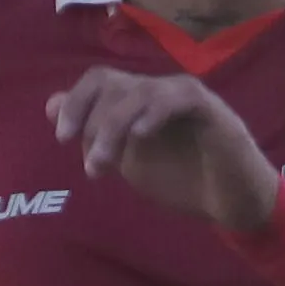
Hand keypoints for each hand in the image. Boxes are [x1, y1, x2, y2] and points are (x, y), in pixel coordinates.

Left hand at [49, 66, 273, 232]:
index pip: (99, 81)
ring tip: (105, 165)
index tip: (63, 138)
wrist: (233, 204)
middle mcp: (160, 91)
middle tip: (94, 167)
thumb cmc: (185, 181)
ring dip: (113, 128)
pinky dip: (153, 113)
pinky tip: (140, 137)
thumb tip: (51, 106)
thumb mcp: (128, 161)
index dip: (76, 102)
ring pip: (139, 92)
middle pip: (113, 83)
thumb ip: (95, 134)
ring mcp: (186, 97)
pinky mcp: (212, 111)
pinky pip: (177, 98)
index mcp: (140, 101)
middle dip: (93, 122)